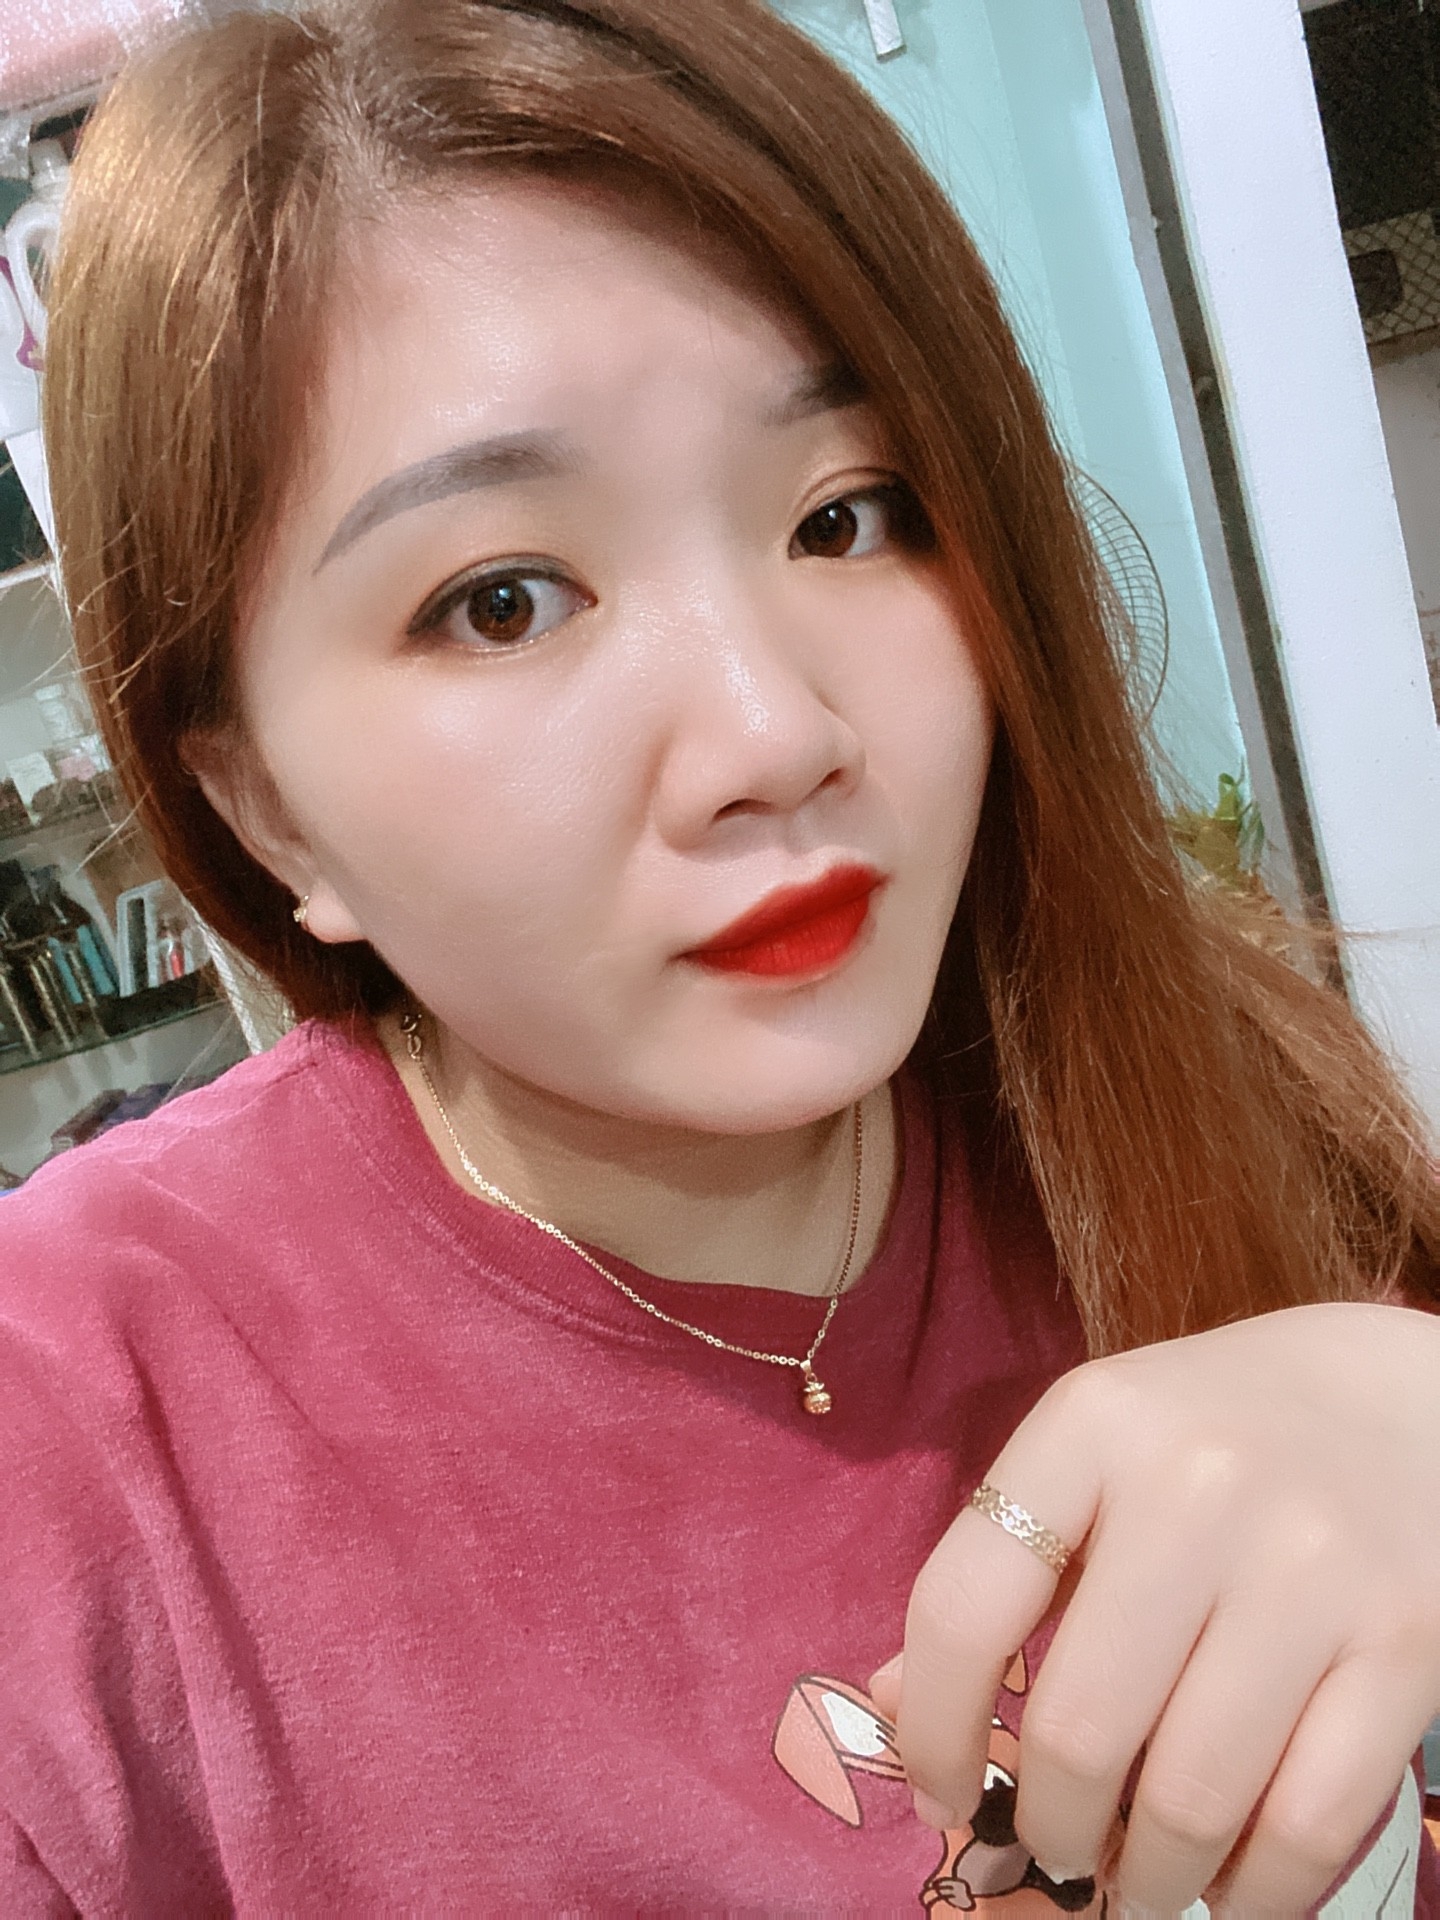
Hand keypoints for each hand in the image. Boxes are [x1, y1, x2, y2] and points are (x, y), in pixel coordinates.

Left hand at [870, 1303, 1439, 1912]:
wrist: (1409, 1396)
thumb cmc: (1224, 1432)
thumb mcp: (1099, 1449)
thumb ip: (1005, 1568)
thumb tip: (896, 1708)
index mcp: (1093, 1423)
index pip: (963, 1606)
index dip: (933, 1730)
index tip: (941, 1793)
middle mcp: (1195, 1486)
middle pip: (1080, 1729)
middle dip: (1050, 1826)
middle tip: (1056, 1846)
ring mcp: (1310, 1565)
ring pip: (1190, 1798)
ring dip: (1146, 1878)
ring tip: (1133, 1877)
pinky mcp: (1407, 1640)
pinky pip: (1309, 1824)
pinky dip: (1254, 1891)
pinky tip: (1228, 1885)